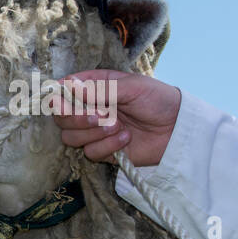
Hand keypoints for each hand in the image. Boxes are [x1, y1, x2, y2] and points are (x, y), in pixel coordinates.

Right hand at [49, 69, 180, 166]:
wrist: (178, 128)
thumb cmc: (158, 99)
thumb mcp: (132, 87)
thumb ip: (99, 89)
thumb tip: (68, 86)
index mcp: (94, 87)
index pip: (63, 91)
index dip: (59, 97)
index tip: (64, 101)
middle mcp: (89, 109)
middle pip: (60, 118)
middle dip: (77, 118)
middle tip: (101, 116)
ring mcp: (94, 131)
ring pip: (70, 137)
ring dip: (94, 133)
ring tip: (119, 126)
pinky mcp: (102, 150)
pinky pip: (90, 152)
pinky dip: (107, 146)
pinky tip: (126, 139)